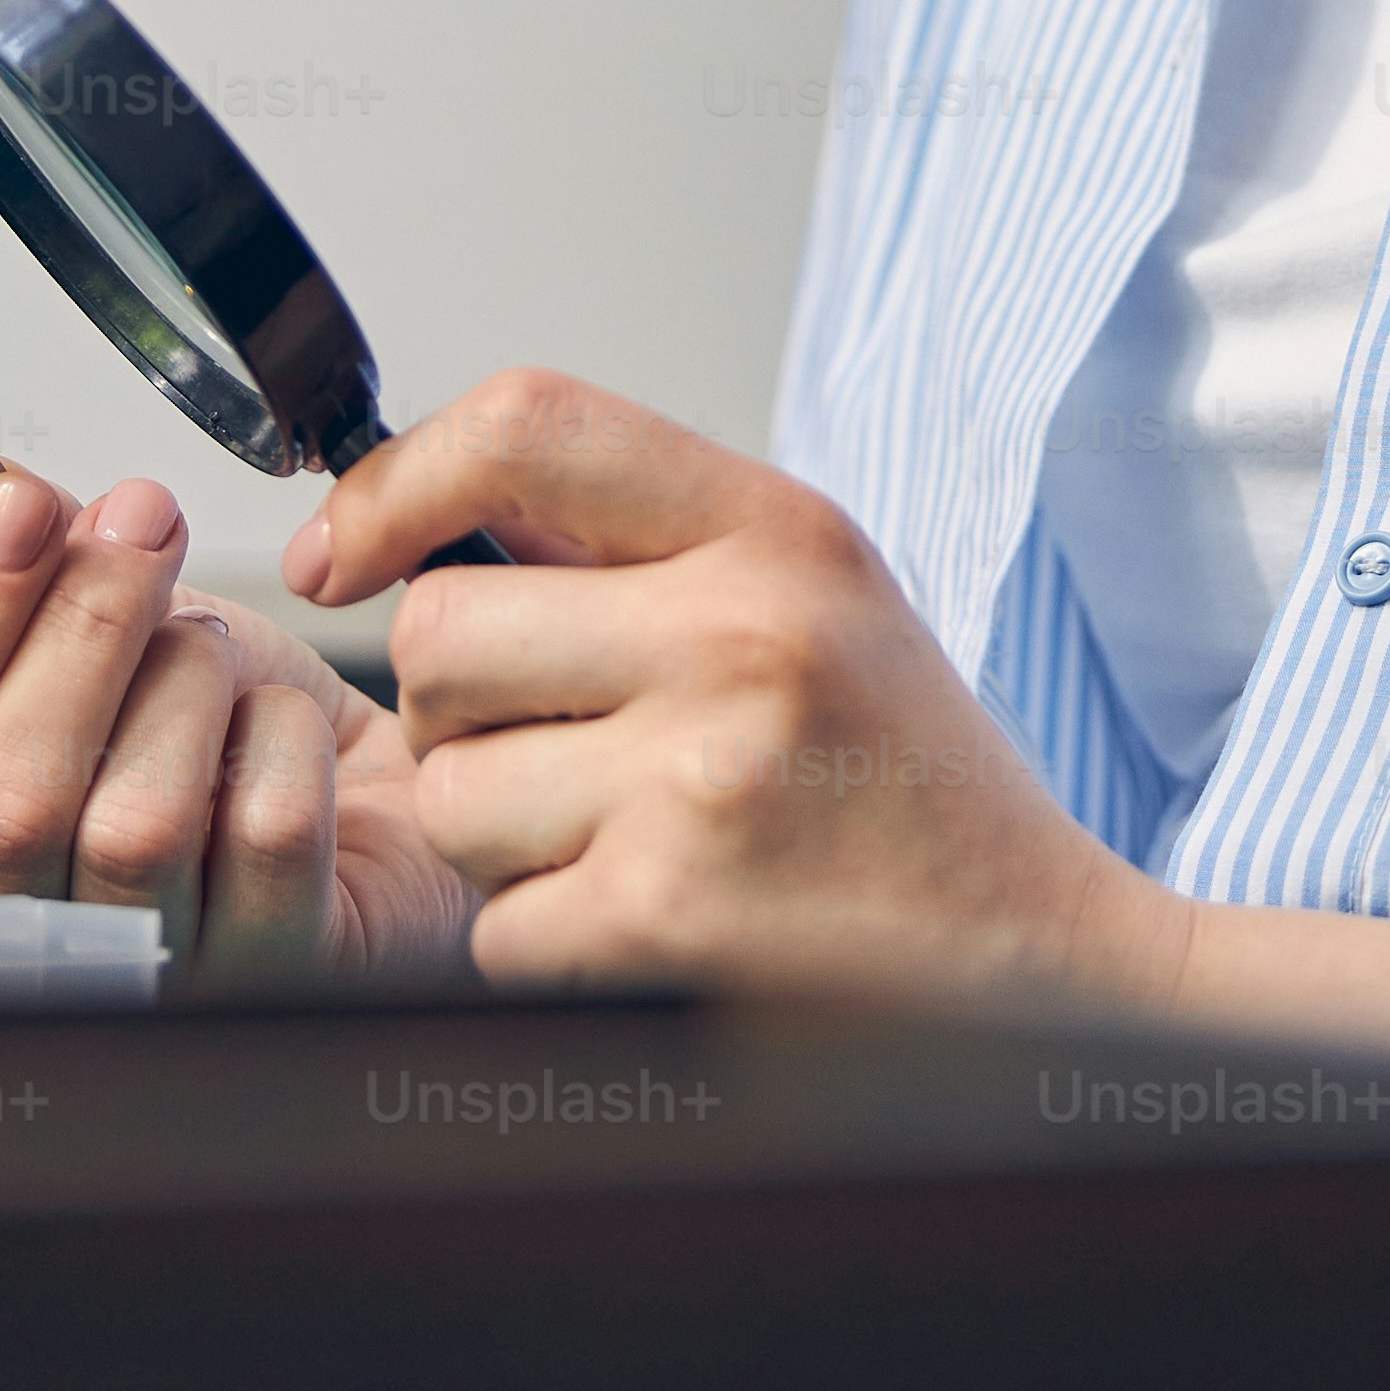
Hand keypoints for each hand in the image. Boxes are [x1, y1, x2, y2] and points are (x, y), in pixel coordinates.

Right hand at [0, 465, 477, 979]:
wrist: (378, 807)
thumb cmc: (217, 745)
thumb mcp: (100, 643)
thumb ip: (11, 574)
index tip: (12, 505)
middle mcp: (25, 960)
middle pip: (1, 805)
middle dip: (76, 628)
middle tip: (142, 516)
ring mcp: (149, 989)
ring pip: (132, 826)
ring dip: (187, 682)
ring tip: (217, 646)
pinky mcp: (276, 980)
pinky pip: (264, 834)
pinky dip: (282, 737)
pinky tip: (290, 725)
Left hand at [287, 371, 1187, 1006]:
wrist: (1048, 966)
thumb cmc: (913, 786)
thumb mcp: (822, 600)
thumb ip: (647, 543)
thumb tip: (414, 515)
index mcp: (780, 532)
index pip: (529, 424)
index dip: (396, 482)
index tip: (341, 552)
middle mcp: (741, 634)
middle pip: (440, 633)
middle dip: (463, 712)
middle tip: (565, 750)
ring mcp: (700, 780)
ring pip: (448, 791)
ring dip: (501, 841)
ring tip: (630, 843)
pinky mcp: (666, 921)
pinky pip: (495, 924)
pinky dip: (546, 942)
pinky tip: (653, 927)